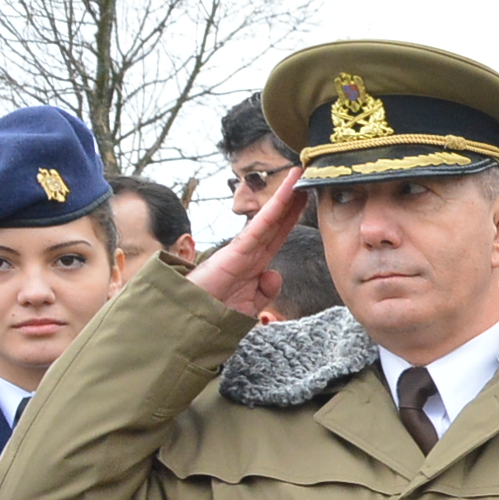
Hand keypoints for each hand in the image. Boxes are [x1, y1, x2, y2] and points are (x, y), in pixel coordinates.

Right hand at [189, 171, 306, 318]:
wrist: (194, 323)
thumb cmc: (217, 315)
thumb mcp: (250, 305)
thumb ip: (265, 291)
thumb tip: (274, 274)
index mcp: (253, 263)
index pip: (277, 235)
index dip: (291, 217)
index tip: (304, 200)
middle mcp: (248, 252)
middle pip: (274, 221)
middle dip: (290, 200)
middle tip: (304, 178)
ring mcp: (242, 250)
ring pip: (269, 218)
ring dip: (284, 197)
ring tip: (298, 176)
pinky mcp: (236, 251)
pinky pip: (260, 227)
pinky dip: (274, 210)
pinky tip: (286, 195)